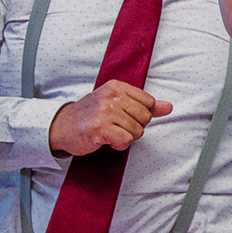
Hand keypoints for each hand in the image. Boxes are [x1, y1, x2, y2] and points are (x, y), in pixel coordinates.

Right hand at [47, 81, 172, 155]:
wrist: (62, 126)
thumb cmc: (91, 116)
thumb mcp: (118, 104)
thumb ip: (145, 105)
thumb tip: (169, 107)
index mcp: (117, 87)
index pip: (149, 102)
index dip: (141, 115)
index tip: (125, 117)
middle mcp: (112, 96)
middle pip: (145, 118)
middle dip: (134, 127)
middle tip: (117, 126)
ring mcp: (105, 111)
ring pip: (137, 131)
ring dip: (125, 137)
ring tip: (110, 133)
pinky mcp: (100, 127)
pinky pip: (126, 141)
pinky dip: (119, 145)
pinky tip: (107, 140)